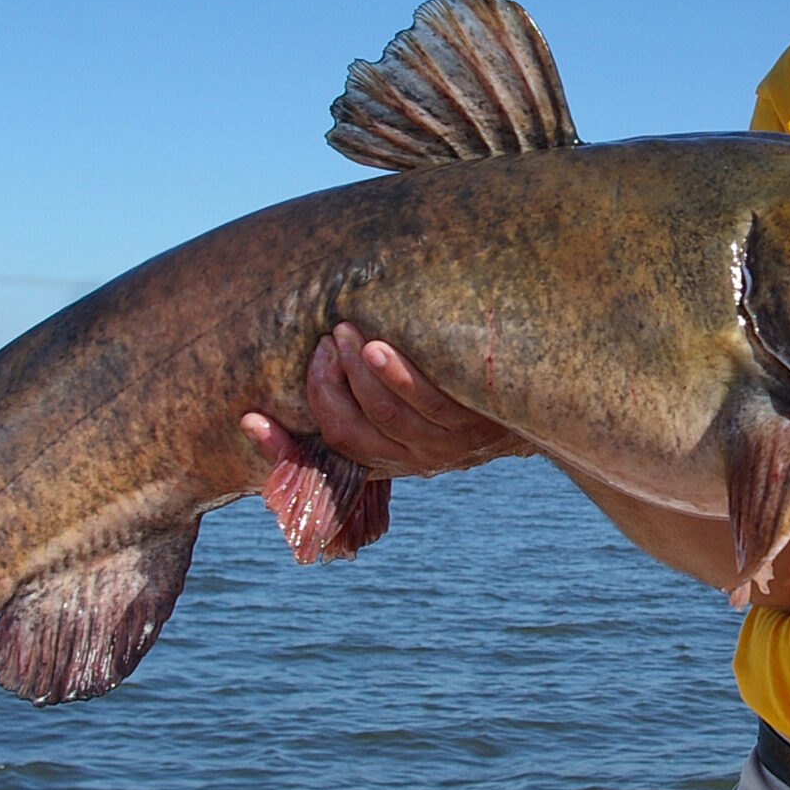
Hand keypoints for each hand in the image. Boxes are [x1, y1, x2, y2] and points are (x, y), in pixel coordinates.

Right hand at [239, 324, 528, 479]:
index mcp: (387, 456)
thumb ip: (365, 383)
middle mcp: (411, 459)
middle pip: (349, 434)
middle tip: (322, 343)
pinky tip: (380, 345)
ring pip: (385, 419)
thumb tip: (314, 350)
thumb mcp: (411, 391)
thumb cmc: (462, 384)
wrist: (541, 396)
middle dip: (325, 388)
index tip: (248, 419)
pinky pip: (428, 405)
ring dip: (358, 375)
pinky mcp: (475, 427)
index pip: (322, 457)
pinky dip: (398, 375)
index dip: (280, 450)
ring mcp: (445, 446)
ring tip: (346, 331)